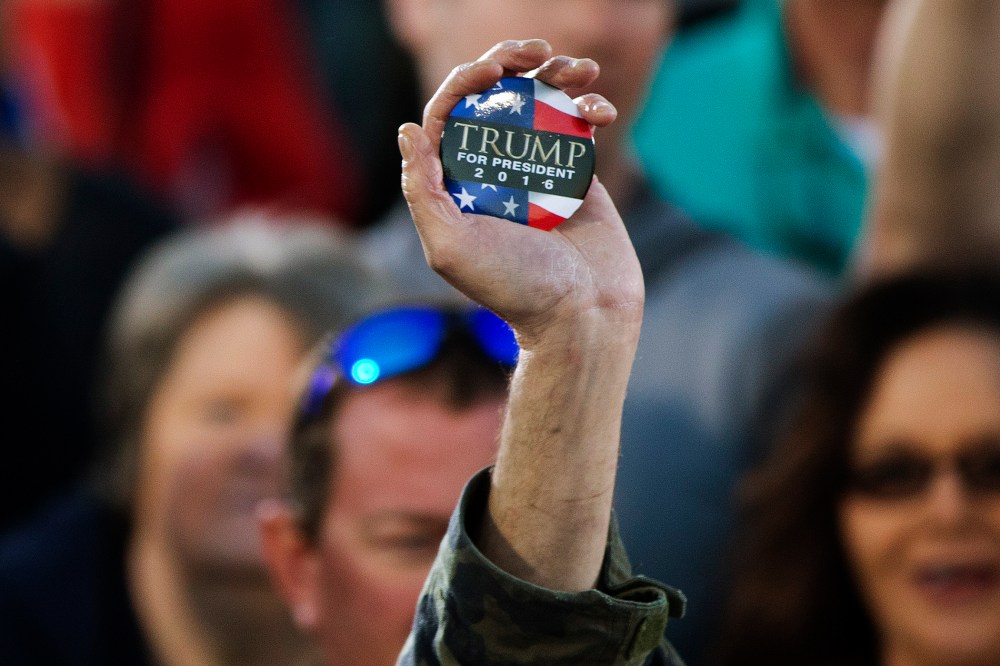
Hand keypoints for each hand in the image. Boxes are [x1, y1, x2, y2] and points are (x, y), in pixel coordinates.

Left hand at [398, 39, 643, 347]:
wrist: (582, 315)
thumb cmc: (514, 288)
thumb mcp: (450, 247)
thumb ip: (422, 191)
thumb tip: (407, 129)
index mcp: (456, 184)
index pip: (450, 114)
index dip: (466, 81)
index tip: (494, 70)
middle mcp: (493, 171)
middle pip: (496, 98)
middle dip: (513, 63)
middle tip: (536, 51)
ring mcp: (536, 169)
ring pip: (541, 104)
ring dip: (559, 75)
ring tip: (579, 69)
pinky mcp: (576, 174)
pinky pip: (579, 127)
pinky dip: (591, 107)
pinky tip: (601, 110)